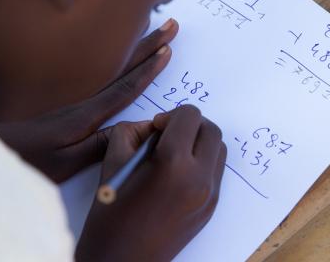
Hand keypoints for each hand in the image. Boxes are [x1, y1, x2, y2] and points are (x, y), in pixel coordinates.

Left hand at [0, 19, 178, 182]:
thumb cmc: (30, 159)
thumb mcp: (66, 162)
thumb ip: (101, 146)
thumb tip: (136, 130)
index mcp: (88, 111)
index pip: (127, 85)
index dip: (149, 68)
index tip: (167, 50)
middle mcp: (86, 95)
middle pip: (124, 65)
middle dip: (150, 44)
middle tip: (171, 26)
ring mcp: (77, 92)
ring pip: (112, 61)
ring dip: (135, 43)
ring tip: (150, 23)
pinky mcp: (69, 94)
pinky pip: (99, 66)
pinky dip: (114, 52)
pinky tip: (118, 47)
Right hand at [76, 106, 226, 261]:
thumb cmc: (111, 214)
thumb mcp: (113, 161)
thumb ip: (133, 131)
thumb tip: (154, 125)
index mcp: (173, 163)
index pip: (190, 116)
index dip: (171, 115)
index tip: (156, 128)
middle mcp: (199, 178)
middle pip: (210, 129)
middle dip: (190, 125)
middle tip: (168, 135)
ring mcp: (209, 195)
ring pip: (218, 149)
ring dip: (200, 142)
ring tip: (175, 153)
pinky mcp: (212, 207)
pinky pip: (216, 171)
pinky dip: (203, 161)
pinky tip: (180, 172)